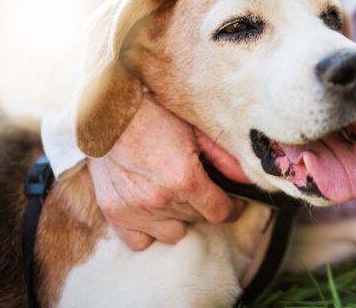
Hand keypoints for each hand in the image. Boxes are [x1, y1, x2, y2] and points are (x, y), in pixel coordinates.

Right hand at [87, 94, 249, 250]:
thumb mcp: (196, 131)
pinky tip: (153, 211)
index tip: (233, 202)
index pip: (220, 213)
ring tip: (175, 195)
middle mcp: (160, 199)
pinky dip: (150, 230)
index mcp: (184, 179)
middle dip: (205, 205)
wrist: (109, 113)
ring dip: (179, 217)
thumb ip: (225, 159)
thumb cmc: (155, 117)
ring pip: (174, 233)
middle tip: (199, 186)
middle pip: (198, 220)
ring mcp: (136, 210)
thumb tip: (246, 179)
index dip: (232, 208)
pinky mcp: (115, 214)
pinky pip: (141, 241)